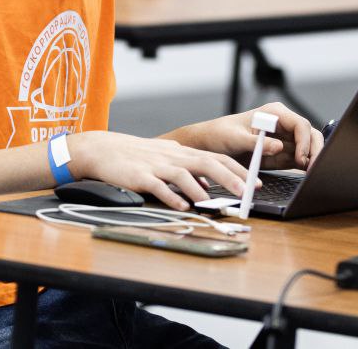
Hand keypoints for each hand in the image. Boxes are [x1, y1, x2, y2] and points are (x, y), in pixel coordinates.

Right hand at [66, 130, 249, 210]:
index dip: (237, 170)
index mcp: (182, 153)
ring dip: (201, 191)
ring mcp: (156, 166)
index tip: (255, 183)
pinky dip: (171, 197)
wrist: (103, 149)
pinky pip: (158, 187)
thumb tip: (206, 187)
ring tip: (215, 204)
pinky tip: (181, 207)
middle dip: (230, 178)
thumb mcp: (166, 158)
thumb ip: (186, 170)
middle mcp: (173, 157)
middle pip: (207, 163)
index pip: (216, 158)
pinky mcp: (140, 176)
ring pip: (184, 175)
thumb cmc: (136, 155)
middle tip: (246, 193)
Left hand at [176, 102, 323, 172]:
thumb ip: (258, 143)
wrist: (210, 146)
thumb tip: (279, 146)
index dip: (304, 141)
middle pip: (310, 135)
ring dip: (313, 159)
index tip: (301, 158)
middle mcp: (283, 124)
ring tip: (312, 174)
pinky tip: (307, 175)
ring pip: (309, 148)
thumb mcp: (236, 138)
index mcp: (274, 113)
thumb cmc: (220, 134)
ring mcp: (284, 140)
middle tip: (314, 168)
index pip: (300, 124)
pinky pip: (299, 160)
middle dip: (315, 150)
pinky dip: (305, 167)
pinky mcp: (282, 155)